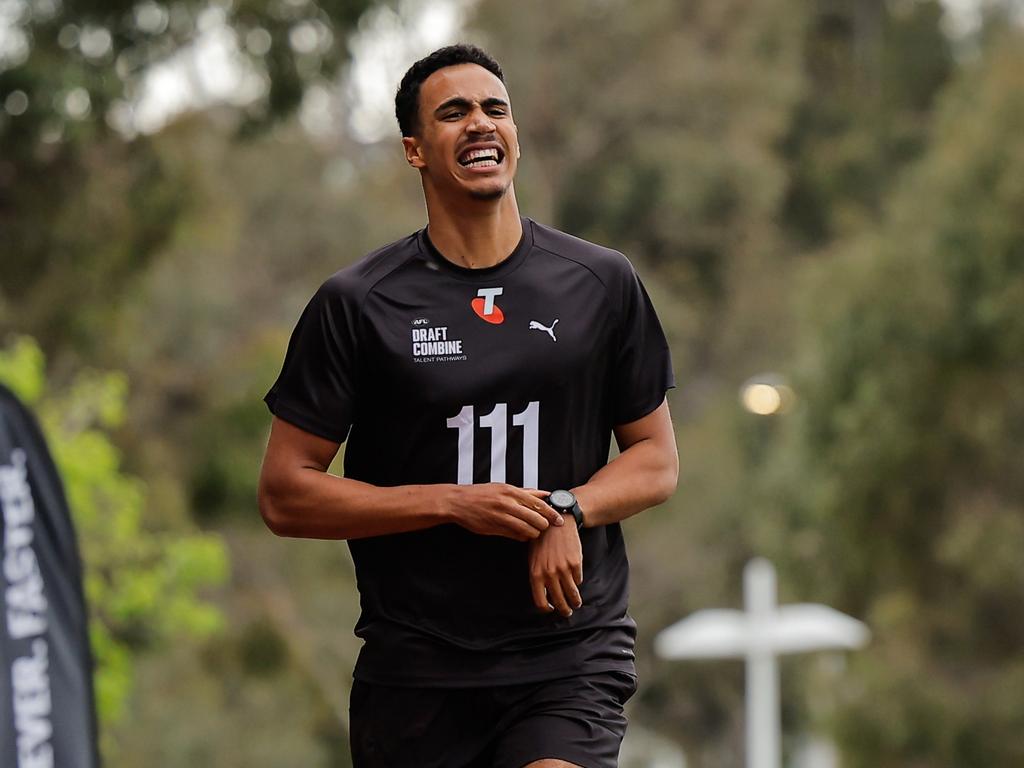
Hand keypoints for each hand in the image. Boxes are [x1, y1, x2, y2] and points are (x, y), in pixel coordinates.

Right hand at [445, 483, 563, 540]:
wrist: (458, 502)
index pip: (539, 504)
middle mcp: (507, 503)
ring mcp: (500, 516)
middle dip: (543, 525)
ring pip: (527, 529)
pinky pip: (515, 535)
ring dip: (534, 533)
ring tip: (533, 533)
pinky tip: (523, 536)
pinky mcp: (494, 528)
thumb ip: (525, 492)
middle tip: (545, 528)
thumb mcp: (503, 488)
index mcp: (511, 491)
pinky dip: (522, 537)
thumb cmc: (482, 494)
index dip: (552, 514)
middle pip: (536, 518)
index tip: (559, 520)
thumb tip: (545, 493)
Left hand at [528, 520, 582, 616]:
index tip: (551, 610)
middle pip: (558, 600)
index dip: (547, 609)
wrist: (556, 523)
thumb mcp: (532, 558)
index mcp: (535, 574)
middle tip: (567, 612)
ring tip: (576, 603)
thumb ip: (537, 576)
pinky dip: (577, 582)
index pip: (541, 602)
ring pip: (571, 593)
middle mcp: (549, 574)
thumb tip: (544, 594)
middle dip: (564, 609)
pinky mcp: (575, 563)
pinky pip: (578, 579)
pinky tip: (576, 582)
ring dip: (575, 601)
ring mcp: (563, 569)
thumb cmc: (541, 540)